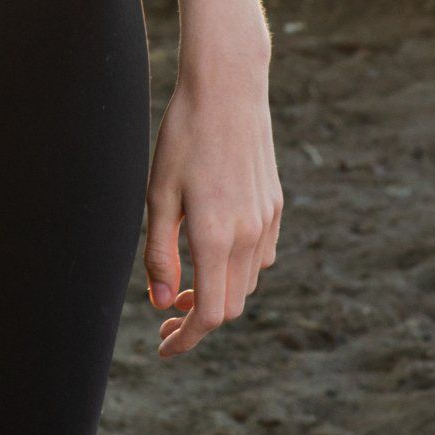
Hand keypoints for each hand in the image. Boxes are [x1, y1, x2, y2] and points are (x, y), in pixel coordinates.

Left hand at [143, 51, 281, 358]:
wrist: (228, 87)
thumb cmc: (184, 136)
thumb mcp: (158, 194)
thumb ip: (158, 252)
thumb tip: (159, 301)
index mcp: (215, 236)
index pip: (208, 313)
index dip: (186, 338)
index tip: (163, 347)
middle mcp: (249, 235)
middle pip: (230, 305)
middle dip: (197, 320)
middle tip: (164, 315)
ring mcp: (267, 220)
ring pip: (246, 282)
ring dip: (217, 293)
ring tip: (182, 283)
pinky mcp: (275, 205)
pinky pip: (260, 256)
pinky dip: (236, 269)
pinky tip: (212, 252)